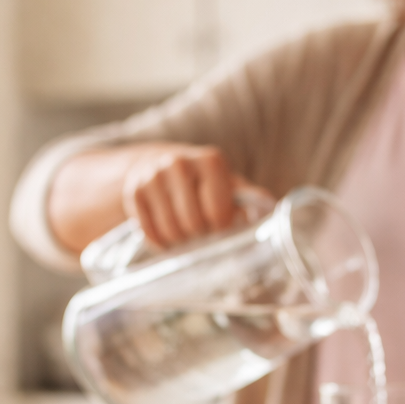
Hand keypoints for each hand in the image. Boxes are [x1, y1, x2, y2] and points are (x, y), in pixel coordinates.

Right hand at [122, 145, 269, 247]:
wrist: (160, 165)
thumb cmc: (204, 183)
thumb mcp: (227, 184)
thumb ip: (248, 196)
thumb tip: (271, 206)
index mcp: (210, 161)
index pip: (218, 212)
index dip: (221, 227)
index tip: (220, 225)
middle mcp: (180, 163)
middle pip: (193, 224)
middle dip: (199, 236)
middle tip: (201, 232)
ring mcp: (153, 176)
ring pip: (171, 231)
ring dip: (180, 242)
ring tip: (185, 234)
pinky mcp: (134, 191)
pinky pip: (149, 233)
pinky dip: (159, 243)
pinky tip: (167, 236)